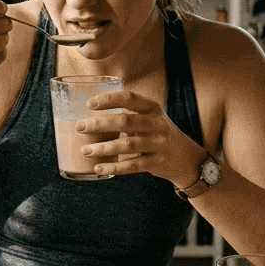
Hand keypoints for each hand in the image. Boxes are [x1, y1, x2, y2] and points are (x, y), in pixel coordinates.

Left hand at [76, 90, 205, 186]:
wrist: (185, 157)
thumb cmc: (156, 133)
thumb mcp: (148, 118)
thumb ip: (126, 115)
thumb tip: (88, 115)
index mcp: (152, 108)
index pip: (130, 98)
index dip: (109, 99)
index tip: (89, 104)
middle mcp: (157, 124)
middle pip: (126, 121)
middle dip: (100, 124)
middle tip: (79, 127)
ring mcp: (159, 144)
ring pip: (128, 145)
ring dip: (104, 148)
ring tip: (85, 150)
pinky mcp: (157, 163)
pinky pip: (133, 166)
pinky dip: (114, 167)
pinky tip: (98, 168)